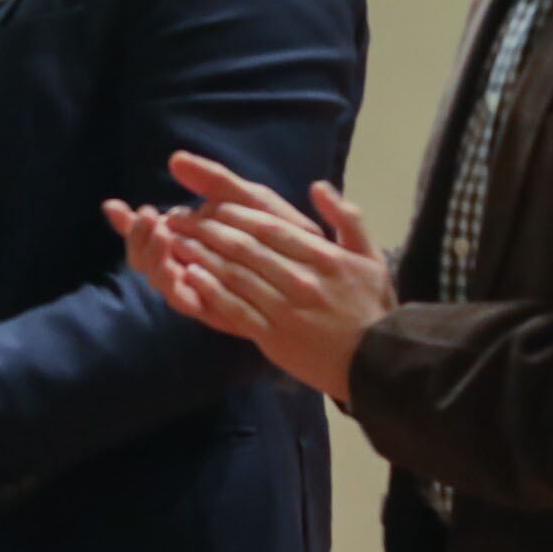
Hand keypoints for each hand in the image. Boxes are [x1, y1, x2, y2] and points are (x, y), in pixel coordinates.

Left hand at [104, 152, 397, 403]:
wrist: (378, 364)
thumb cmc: (372, 308)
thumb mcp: (371, 257)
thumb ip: (347, 218)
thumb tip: (318, 187)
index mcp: (322, 256)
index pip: (268, 226)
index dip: (232, 213)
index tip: (208, 205)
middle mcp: (301, 278)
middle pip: (244, 247)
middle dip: (205, 228)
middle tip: (178, 218)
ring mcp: (285, 308)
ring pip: (235, 275)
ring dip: (199, 255)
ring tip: (174, 241)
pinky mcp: (274, 336)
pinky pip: (236, 309)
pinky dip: (211, 292)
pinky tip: (190, 277)